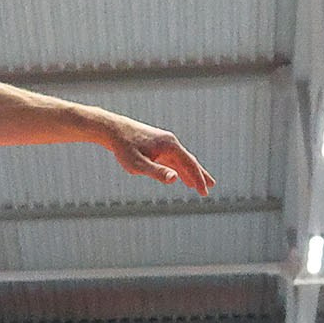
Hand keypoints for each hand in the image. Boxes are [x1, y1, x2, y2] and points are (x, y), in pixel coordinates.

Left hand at [96, 113, 213, 191]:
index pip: (190, 164)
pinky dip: (179, 169)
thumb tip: (175, 178)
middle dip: (200, 176)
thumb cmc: (124, 148)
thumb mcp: (137, 164)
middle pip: (190, 161)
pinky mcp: (157, 146)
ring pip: (182, 161)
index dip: (198, 179)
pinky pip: (173, 160)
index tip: (204, 192)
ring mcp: (165, 144)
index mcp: (170, 146)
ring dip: (191, 173)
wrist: (113, 130)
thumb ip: (156, 172)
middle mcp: (170, 143)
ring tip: (200, 185)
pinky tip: (180, 176)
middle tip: (210, 189)